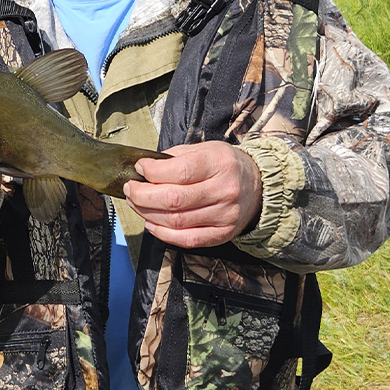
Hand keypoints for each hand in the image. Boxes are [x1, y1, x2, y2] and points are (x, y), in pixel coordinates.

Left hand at [124, 141, 261, 247]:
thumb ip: (175, 158)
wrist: (259, 187)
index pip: (180, 171)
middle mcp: (224, 191)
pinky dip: (162, 233)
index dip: (153, 171)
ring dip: (147, 213)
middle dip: (143, 195)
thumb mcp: (205, 150)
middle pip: (174, 199)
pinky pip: (186, 239)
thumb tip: (144, 169)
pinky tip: (151, 222)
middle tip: (130, 188)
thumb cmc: (224, 166)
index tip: (139, 167)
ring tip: (136, 203)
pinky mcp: (222, 234)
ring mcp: (224, 215)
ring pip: (176, 220)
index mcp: (219, 163)